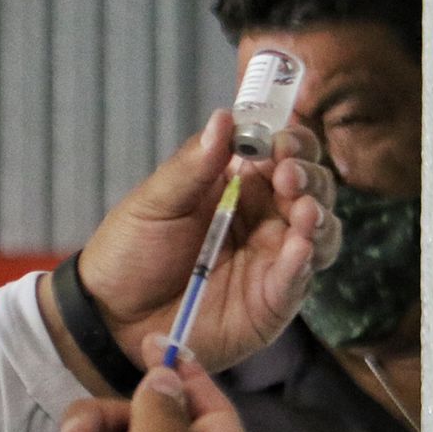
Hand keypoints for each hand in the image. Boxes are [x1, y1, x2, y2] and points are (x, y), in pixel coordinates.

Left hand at [75, 109, 339, 373]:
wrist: (111, 315)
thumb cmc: (131, 250)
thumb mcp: (156, 201)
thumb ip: (194, 165)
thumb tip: (224, 117)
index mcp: (239, 184)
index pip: (283, 153)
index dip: (291, 143)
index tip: (282, 141)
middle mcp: (266, 218)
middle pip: (312, 188)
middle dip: (309, 176)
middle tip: (288, 173)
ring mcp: (273, 259)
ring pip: (320, 231)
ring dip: (319, 216)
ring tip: (303, 209)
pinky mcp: (273, 301)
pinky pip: (299, 277)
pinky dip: (304, 259)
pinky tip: (300, 245)